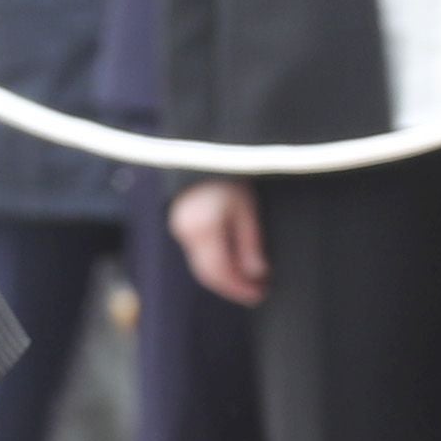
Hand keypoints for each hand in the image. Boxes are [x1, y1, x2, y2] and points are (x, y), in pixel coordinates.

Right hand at [168, 174, 266, 304]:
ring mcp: (180, 225)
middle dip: (233, 286)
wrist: (207, 145)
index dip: (239, 289)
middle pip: (207, 272)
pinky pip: (199, 251)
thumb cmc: (232, 168)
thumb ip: (250, 242)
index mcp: (201, 229)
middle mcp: (185, 231)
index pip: (218, 272)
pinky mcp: (183, 220)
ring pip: (202, 263)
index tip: (260, 295)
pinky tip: (236, 260)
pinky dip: (218, 261)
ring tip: (252, 279)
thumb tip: (257, 273)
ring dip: (226, 275)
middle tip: (258, 292)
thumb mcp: (247, 205)